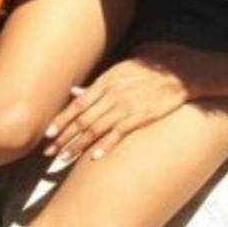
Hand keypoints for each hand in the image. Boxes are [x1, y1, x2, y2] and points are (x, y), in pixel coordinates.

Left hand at [43, 43, 201, 162]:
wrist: (179, 71)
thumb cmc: (149, 67)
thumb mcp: (120, 69)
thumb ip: (97, 83)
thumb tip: (75, 92)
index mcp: (106, 81)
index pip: (77, 104)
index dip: (61, 119)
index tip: (47, 133)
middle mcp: (112, 95)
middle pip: (82, 120)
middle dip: (64, 137)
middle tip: (48, 152)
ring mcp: (126, 107)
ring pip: (96, 130)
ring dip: (77, 146)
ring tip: (63, 159)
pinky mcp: (141, 118)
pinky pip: (118, 134)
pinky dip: (105, 146)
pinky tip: (93, 158)